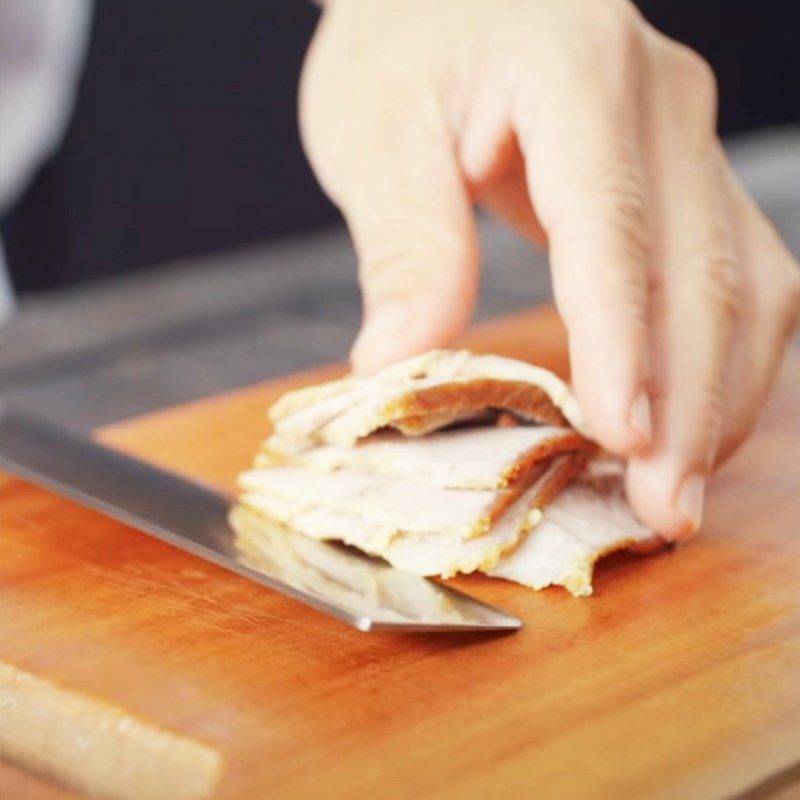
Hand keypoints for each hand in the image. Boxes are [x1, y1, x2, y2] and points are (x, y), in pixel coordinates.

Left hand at [300, 0, 799, 538]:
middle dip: (687, 402)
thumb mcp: (378, 136)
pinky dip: (719, 362)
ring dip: (720, 396)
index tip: (621, 439)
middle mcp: (661, 106)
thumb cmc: (403, 42)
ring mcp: (688, 142)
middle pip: (702, 271)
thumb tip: (396, 363)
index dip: (623, 342)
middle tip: (662, 508)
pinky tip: (690, 422)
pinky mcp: (684, 179)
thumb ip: (405, 247)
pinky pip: (734, 277)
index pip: (615, 228)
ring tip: (680, 488)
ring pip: (747, 283)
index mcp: (577, 75)